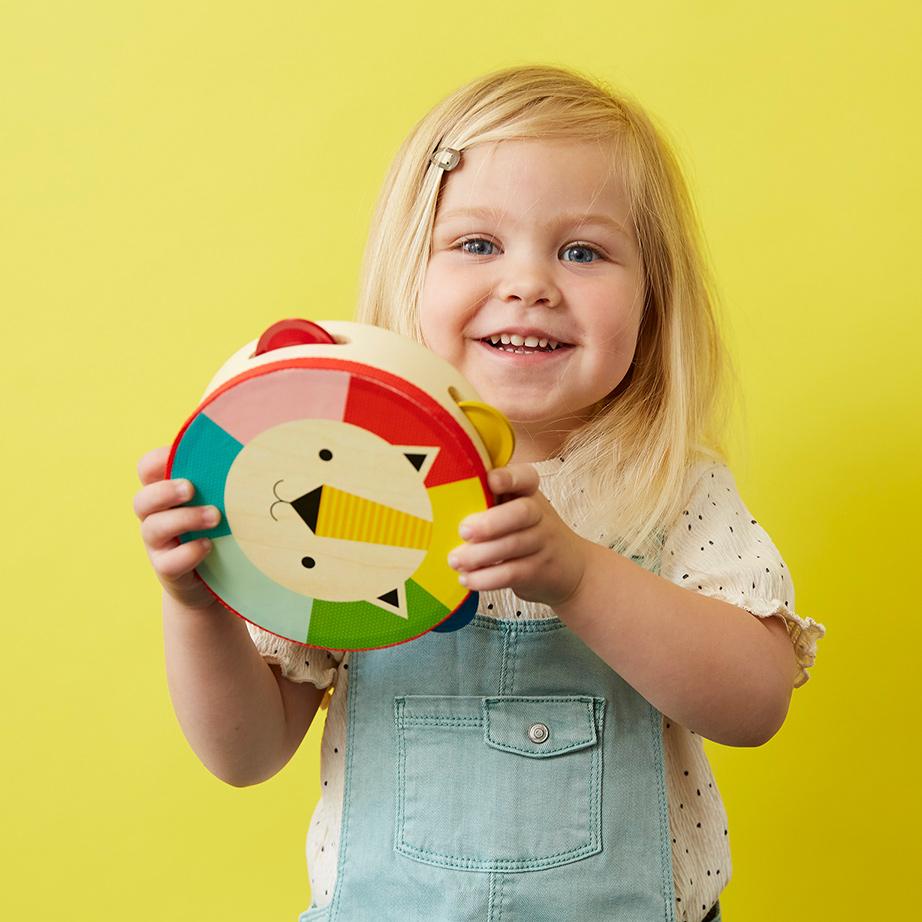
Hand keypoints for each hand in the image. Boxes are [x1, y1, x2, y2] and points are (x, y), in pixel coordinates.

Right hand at [133, 446, 221, 610]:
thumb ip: (223, 480)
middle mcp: (155, 518)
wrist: (210, 583)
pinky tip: (208, 546)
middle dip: (165, 491)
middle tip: (191, 488)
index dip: (157, 459)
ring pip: (152, 529)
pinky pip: (168, 562)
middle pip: (142, 500)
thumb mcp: (218, 501)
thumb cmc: (218, 530)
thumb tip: (256, 448)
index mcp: (165, 494)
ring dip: (184, 519)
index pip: (146, 469)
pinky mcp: (169, 570)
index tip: (179, 456)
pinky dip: (187, 553)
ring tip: (215, 517)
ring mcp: (159, 546)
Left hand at [446, 464, 590, 607]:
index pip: (526, 477)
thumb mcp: (517, 510)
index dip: (509, 477)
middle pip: (522, 512)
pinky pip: (512, 573)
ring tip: (455, 560)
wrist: (573, 570)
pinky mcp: (538, 571)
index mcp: (529, 494)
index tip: (490, 481)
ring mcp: (542, 543)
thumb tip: (440, 504)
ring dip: (480, 554)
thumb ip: (490, 501)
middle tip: (464, 531)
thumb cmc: (530, 533)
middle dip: (491, 522)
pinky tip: (468, 579)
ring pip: (513, 545)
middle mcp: (540, 515)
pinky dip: (487, 578)